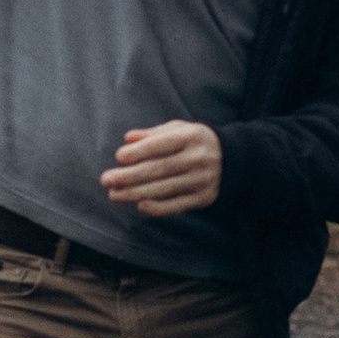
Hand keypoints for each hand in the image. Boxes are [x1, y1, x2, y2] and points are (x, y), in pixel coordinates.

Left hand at [101, 120, 223, 216]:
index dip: (139, 152)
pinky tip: (139, 206)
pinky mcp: (204, 198)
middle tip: (106, 180)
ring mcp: (202, 180)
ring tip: (114, 195)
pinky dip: (157, 208)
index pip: (160, 145)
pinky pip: (177, 205)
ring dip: (135, 194)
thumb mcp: (178, 129)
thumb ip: (152, 135)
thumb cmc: (194, 142)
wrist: (233, 158)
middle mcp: (198, 158)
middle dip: (129, 176)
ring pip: (164, 189)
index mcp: (190, 137)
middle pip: (159, 169)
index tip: (118, 157)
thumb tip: (127, 139)